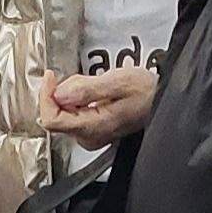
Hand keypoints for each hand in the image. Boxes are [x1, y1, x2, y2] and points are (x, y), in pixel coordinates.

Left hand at [37, 65, 158, 150]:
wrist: (164, 99)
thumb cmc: (147, 91)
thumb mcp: (117, 81)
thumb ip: (86, 89)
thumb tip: (59, 94)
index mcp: (93, 127)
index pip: (51, 120)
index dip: (46, 95)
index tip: (51, 76)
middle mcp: (89, 137)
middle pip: (56, 114)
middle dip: (63, 91)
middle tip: (85, 78)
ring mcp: (92, 135)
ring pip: (64, 112)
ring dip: (72, 93)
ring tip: (96, 84)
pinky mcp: (94, 129)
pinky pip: (73, 112)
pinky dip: (78, 97)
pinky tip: (95, 90)